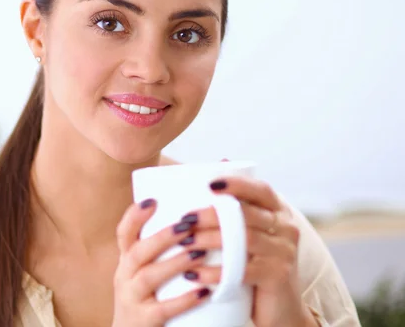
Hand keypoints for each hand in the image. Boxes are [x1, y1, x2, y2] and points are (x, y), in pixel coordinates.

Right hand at [112, 199, 209, 326]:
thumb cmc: (147, 297)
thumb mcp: (144, 271)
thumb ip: (160, 250)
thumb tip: (194, 218)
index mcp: (126, 261)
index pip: (124, 234)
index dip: (134, 216)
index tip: (152, 201)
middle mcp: (123, 277)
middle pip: (138, 252)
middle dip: (163, 237)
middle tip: (188, 224)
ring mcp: (131, 299)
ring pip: (149, 276)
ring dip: (175, 263)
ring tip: (200, 254)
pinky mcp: (142, 321)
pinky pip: (162, 309)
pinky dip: (183, 300)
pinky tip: (204, 292)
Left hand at [175, 176, 317, 326]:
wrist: (281, 309)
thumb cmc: (256, 263)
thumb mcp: (251, 232)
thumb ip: (239, 205)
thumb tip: (221, 161)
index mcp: (278, 212)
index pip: (260, 190)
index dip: (237, 184)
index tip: (209, 184)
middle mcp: (286, 228)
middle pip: (247, 215)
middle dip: (212, 215)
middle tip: (185, 219)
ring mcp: (284, 252)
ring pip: (244, 239)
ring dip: (210, 240)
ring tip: (185, 243)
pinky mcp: (278, 276)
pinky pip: (243, 270)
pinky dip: (215, 272)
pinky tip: (194, 274)